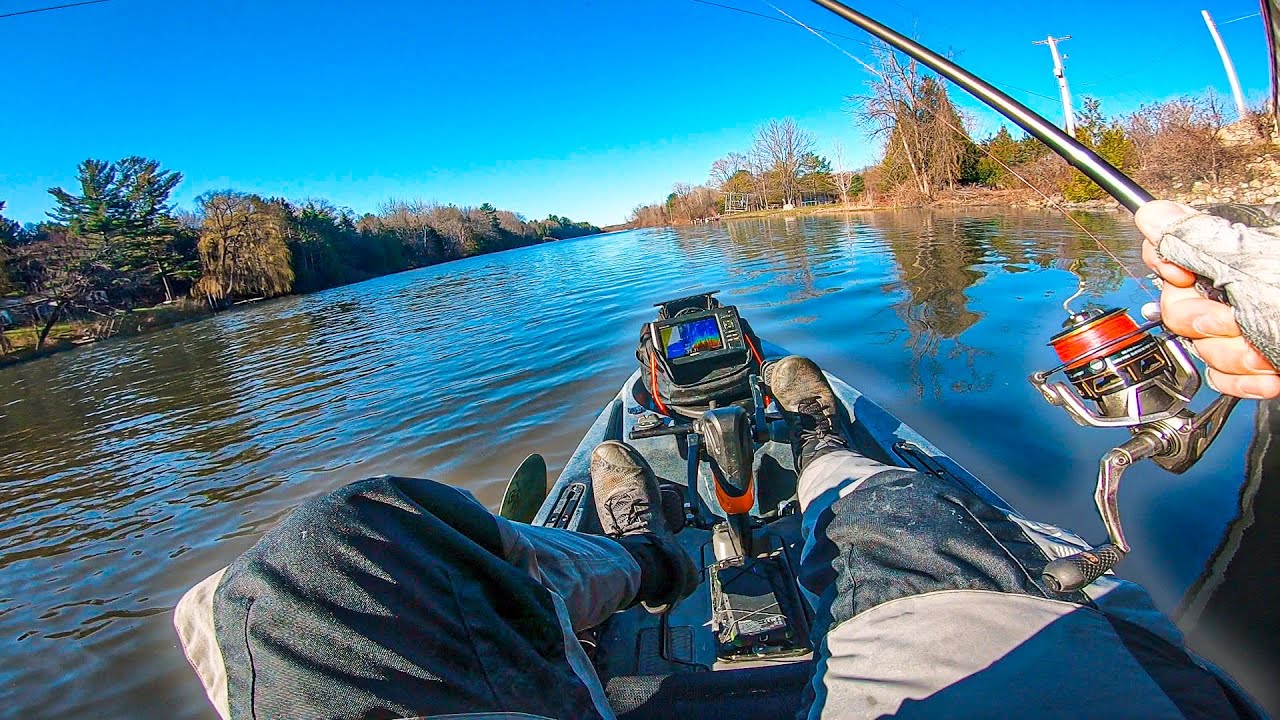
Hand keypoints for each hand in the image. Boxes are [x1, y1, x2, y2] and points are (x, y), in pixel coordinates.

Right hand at [1134, 200, 1279, 399]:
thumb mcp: (1256, 264)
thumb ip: (1197, 239)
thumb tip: (1152, 214)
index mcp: (1240, 244)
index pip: (1173, 245)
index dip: (1168, 264)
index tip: (1184, 276)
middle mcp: (1243, 279)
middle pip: (1178, 300)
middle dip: (1203, 319)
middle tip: (1233, 319)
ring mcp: (1253, 321)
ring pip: (1202, 343)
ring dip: (1231, 355)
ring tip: (1265, 352)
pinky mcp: (1260, 359)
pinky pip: (1223, 373)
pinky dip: (1244, 379)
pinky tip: (1270, 372)